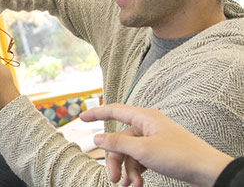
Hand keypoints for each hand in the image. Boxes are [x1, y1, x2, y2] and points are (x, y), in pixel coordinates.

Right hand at [79, 104, 233, 186]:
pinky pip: (140, 159)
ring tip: (132, 185)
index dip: (96, 113)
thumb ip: (117, 142)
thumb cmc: (179, 155)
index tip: (81, 117)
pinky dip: (137, 172)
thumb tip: (98, 137)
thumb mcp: (143, 150)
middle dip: (116, 160)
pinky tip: (138, 183)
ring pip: (129, 152)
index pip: (114, 110)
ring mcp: (154, 139)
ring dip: (128, 169)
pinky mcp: (159, 152)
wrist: (208, 172)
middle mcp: (148, 125)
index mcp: (144, 117)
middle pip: (120, 139)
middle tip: (113, 178)